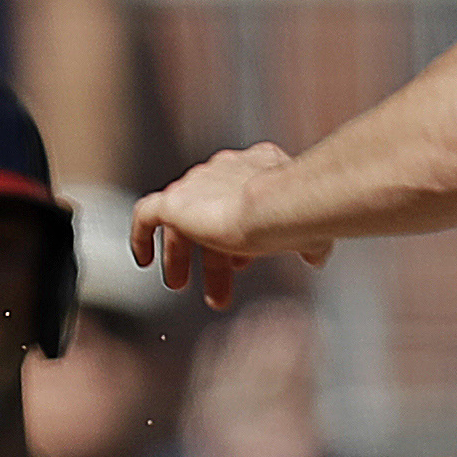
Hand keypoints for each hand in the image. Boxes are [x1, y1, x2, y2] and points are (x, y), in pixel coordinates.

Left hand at [131, 147, 329, 308]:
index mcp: (258, 167)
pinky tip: (142, 260)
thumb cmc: (299, 216)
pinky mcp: (174, 201)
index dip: (241, 237)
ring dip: (182, 255)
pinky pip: (146, 215)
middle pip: (211, 214)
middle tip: (214, 290)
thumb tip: (316, 257)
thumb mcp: (312, 233)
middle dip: (213, 256)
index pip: (242, 200)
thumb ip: (311, 242)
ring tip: (180, 285)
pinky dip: (140, 236)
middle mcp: (225, 169)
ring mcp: (197, 183)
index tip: (241, 265)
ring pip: (181, 221)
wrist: (277, 205)